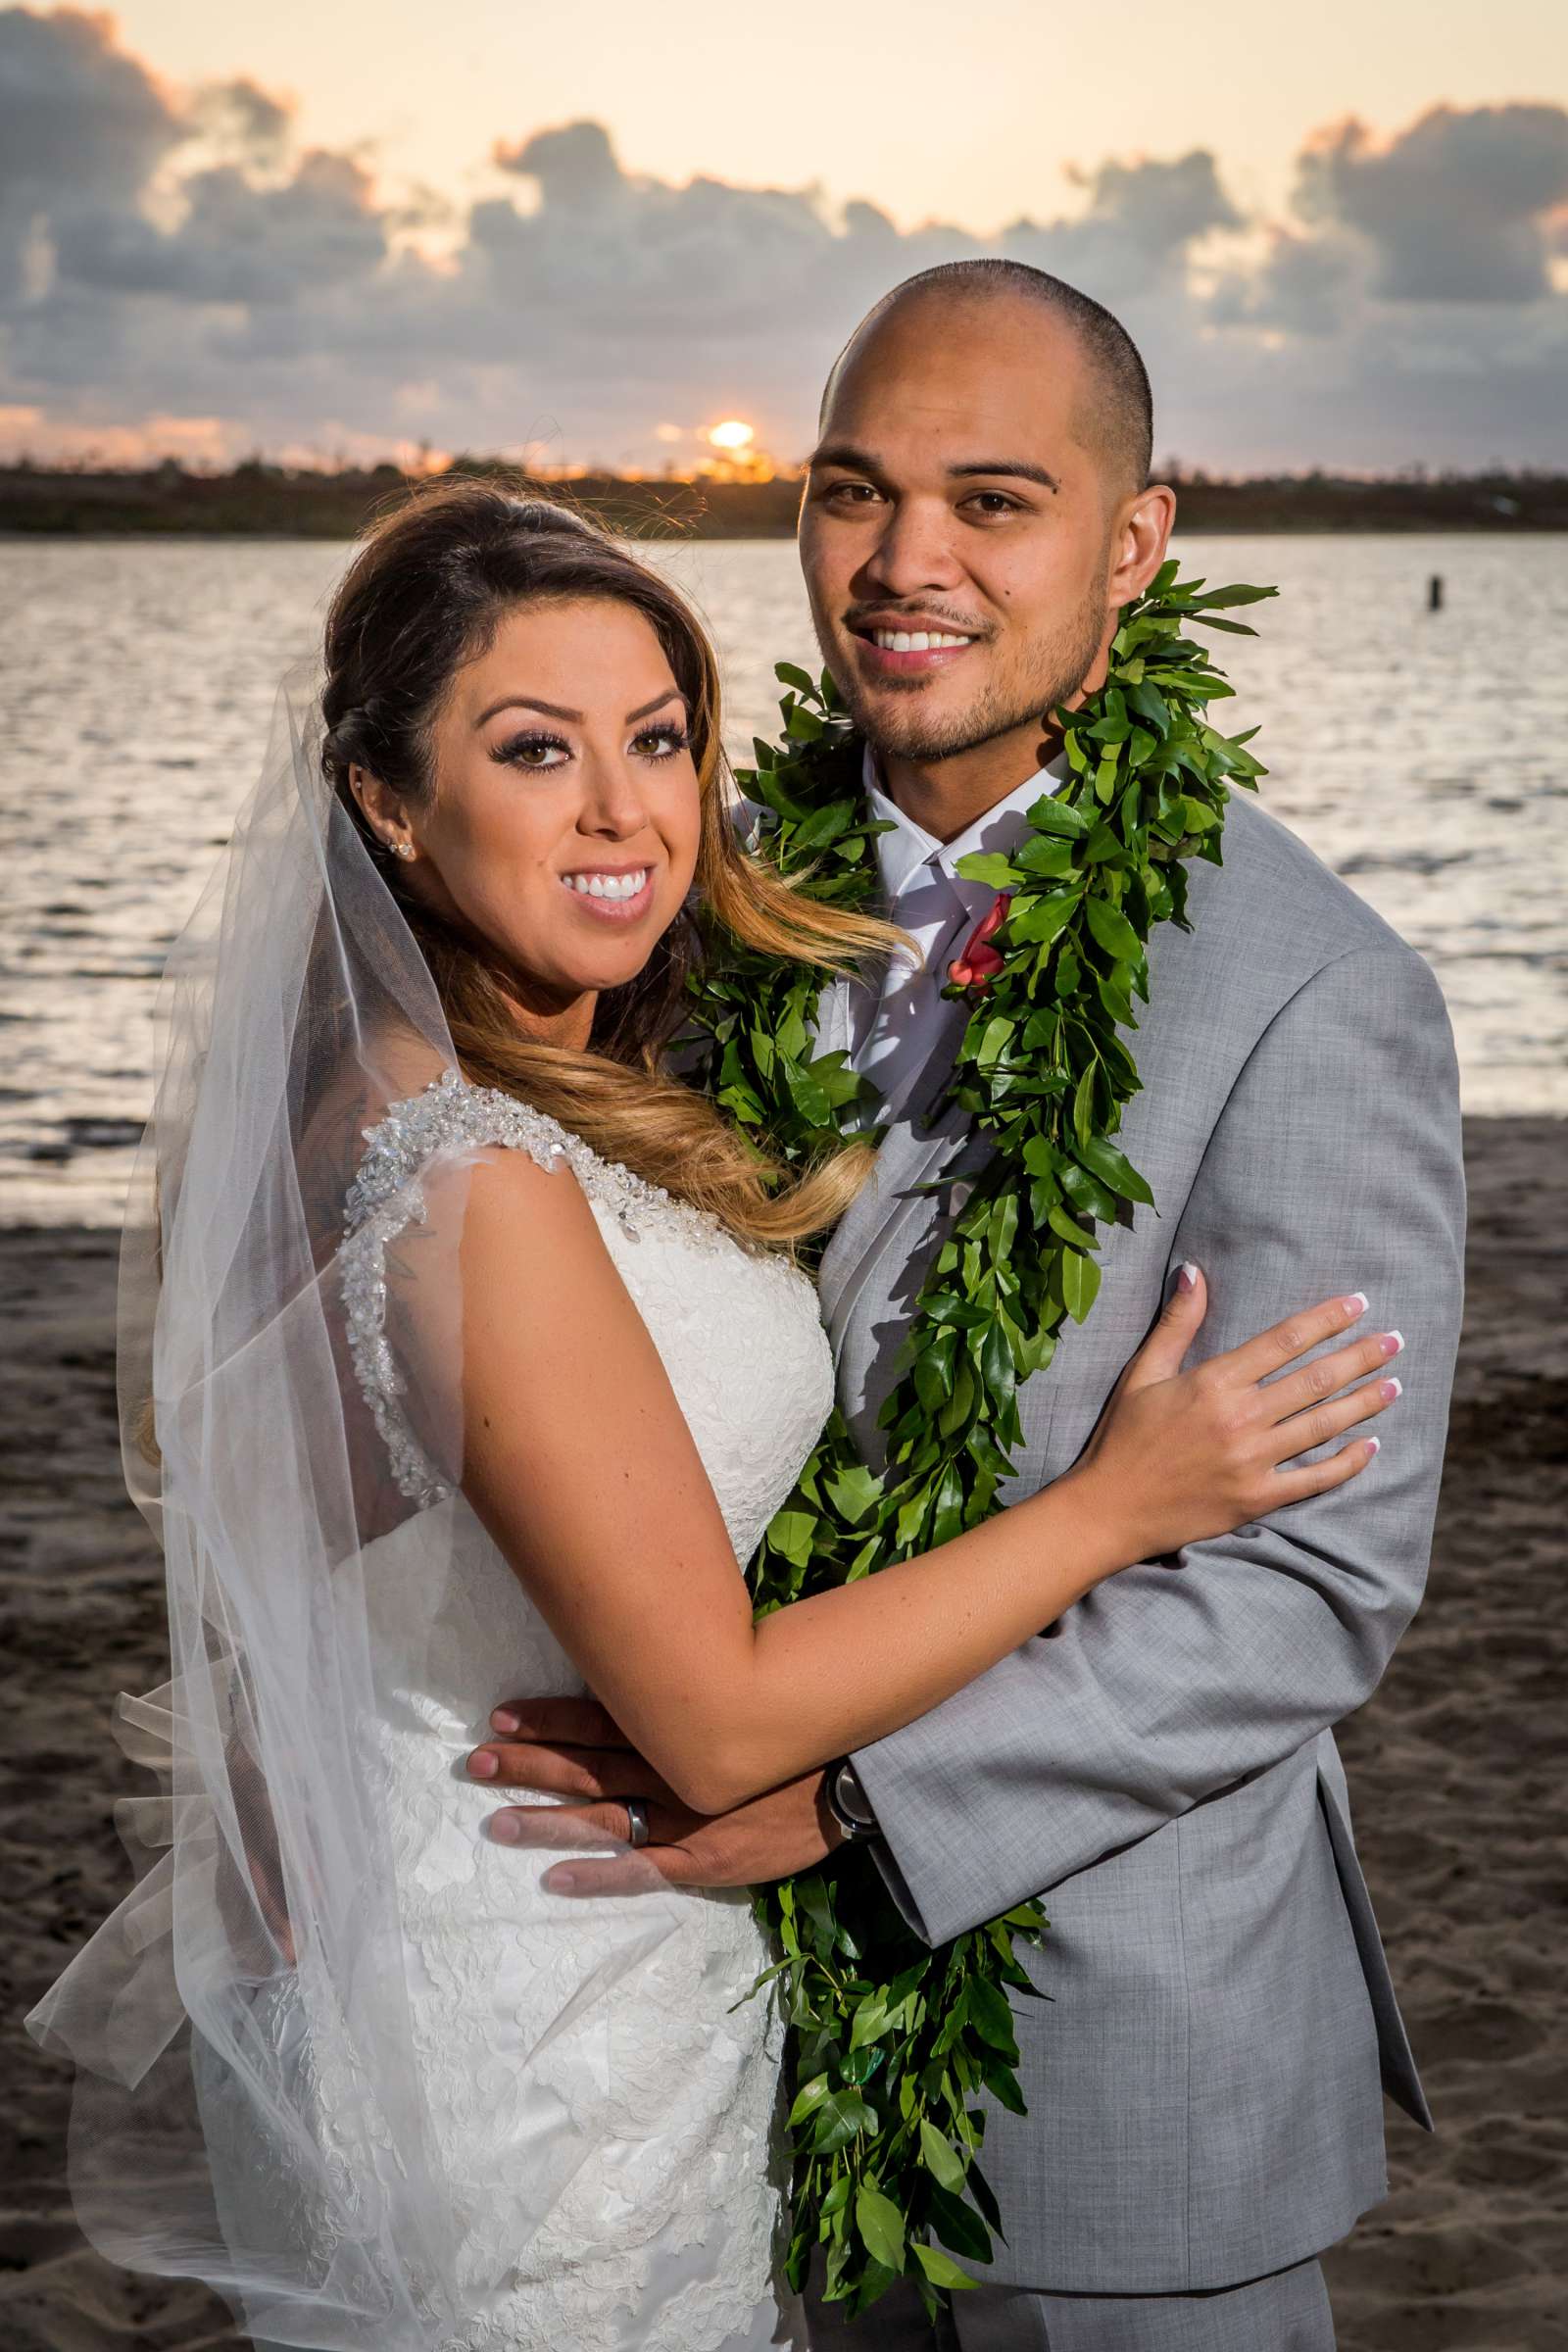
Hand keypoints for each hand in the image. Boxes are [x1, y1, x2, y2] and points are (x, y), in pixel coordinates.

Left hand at [467, 1697, 843, 1895]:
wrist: (855, 1781)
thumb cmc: (798, 1735)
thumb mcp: (742, 1697)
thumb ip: (695, 1692)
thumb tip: (650, 1664)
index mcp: (677, 1729)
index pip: (600, 1719)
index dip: (548, 1718)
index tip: (499, 1713)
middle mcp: (670, 1770)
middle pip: (587, 1767)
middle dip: (529, 1763)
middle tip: (476, 1762)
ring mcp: (684, 1820)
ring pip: (601, 1818)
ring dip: (547, 1818)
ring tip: (496, 1819)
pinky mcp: (702, 1863)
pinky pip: (641, 1871)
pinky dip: (597, 1877)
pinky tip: (554, 1879)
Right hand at [1072, 1269, 1404, 1563]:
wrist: (1109, 1509)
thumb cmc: (1122, 1437)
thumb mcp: (1143, 1373)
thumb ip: (1177, 1323)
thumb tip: (1194, 1270)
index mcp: (1214, 1382)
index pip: (1285, 1340)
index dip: (1327, 1319)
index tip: (1359, 1303)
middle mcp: (1240, 1419)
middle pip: (1316, 1380)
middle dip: (1362, 1356)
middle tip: (1396, 1340)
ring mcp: (1252, 1461)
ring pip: (1324, 1425)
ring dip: (1365, 1403)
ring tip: (1395, 1385)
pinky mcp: (1257, 1498)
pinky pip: (1314, 1478)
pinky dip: (1347, 1463)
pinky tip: (1370, 1446)